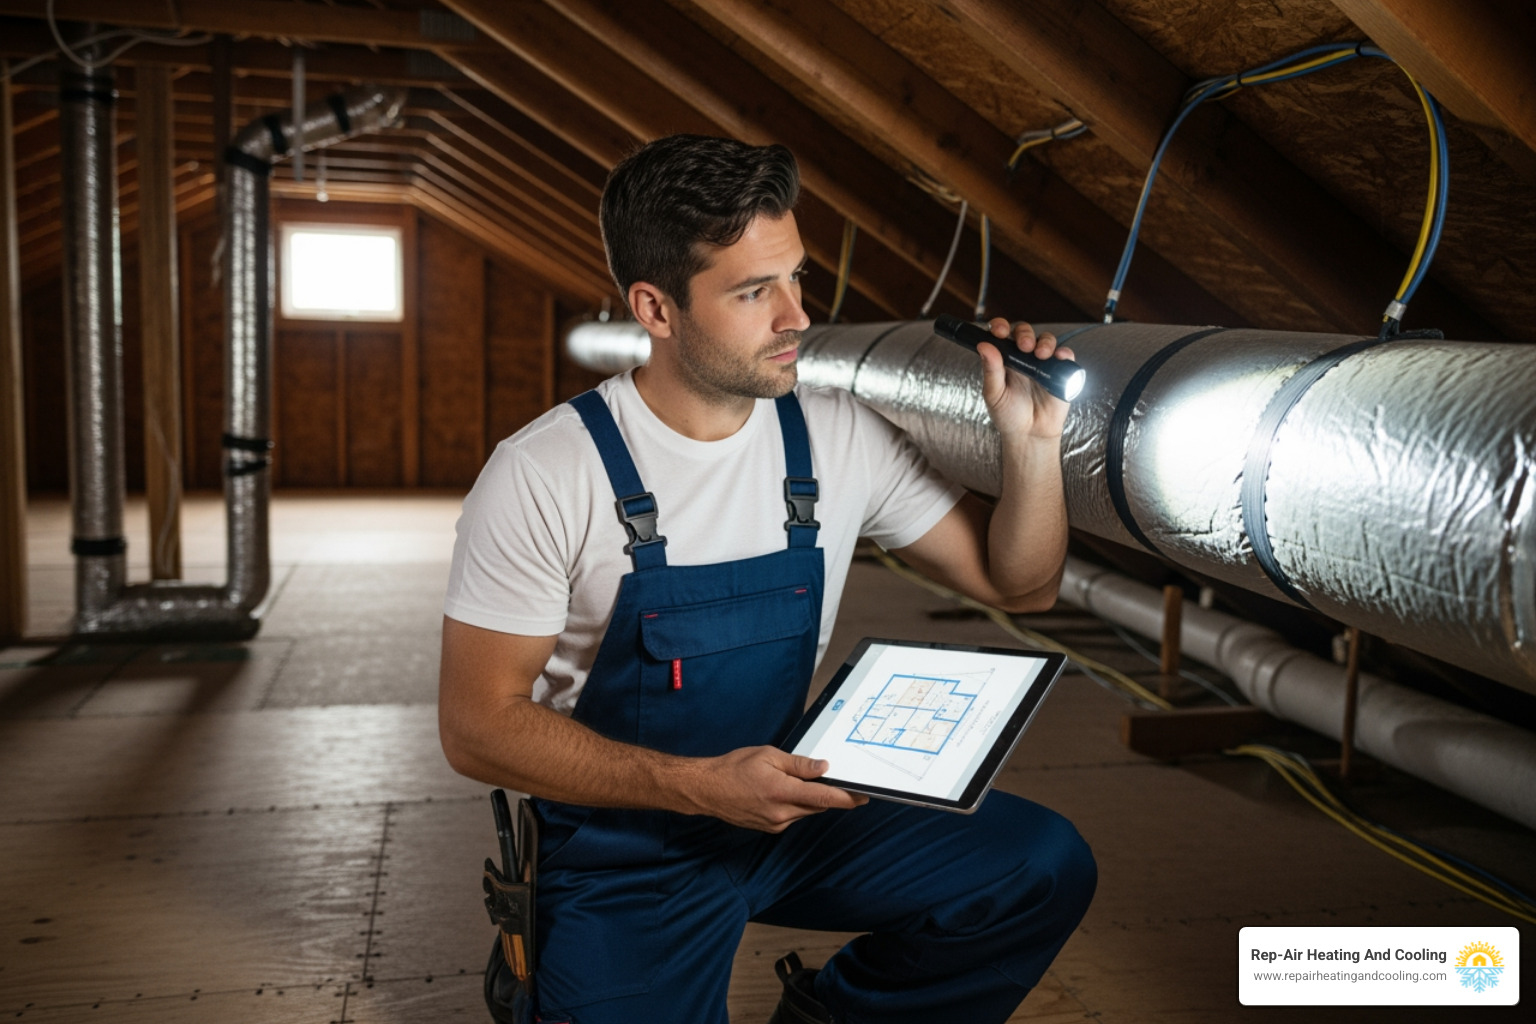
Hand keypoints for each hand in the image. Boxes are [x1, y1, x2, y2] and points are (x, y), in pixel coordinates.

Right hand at [687, 746, 867, 831]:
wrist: (707, 789)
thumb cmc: (734, 768)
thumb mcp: (768, 756)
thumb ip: (798, 765)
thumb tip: (824, 768)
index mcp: (782, 792)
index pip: (823, 798)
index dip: (846, 799)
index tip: (862, 796)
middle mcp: (781, 813)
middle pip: (817, 806)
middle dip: (827, 795)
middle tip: (834, 781)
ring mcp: (775, 824)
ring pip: (805, 812)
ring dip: (809, 800)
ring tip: (795, 782)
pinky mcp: (769, 828)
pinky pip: (792, 816)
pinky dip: (795, 805)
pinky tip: (782, 792)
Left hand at [975, 318, 1073, 440]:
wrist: (1030, 435)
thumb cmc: (1008, 415)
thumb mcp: (994, 394)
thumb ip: (990, 371)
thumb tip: (983, 346)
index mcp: (1004, 359)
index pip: (1001, 335)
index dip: (1000, 327)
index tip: (999, 331)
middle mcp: (1023, 357)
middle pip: (1025, 333)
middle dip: (1024, 334)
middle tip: (1024, 346)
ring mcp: (1043, 363)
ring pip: (1046, 340)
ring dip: (1045, 342)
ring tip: (1041, 354)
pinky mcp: (1060, 372)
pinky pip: (1065, 356)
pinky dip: (1065, 353)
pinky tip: (1060, 357)